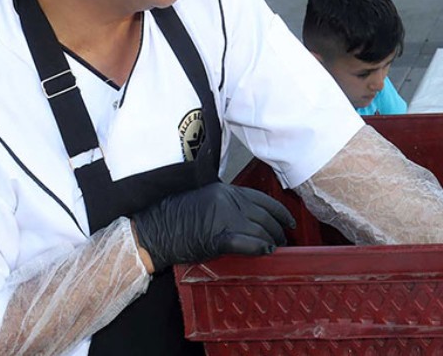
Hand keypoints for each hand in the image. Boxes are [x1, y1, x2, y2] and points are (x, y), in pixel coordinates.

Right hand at [130, 182, 294, 272]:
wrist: (153, 230)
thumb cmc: (175, 216)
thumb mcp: (205, 200)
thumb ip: (228, 203)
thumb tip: (250, 217)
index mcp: (225, 190)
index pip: (262, 199)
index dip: (280, 211)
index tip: (289, 221)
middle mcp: (228, 200)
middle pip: (264, 215)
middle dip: (278, 229)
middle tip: (283, 239)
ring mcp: (224, 218)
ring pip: (260, 229)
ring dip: (271, 240)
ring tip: (275, 248)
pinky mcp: (218, 237)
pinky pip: (248, 242)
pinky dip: (259, 247)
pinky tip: (265, 252)